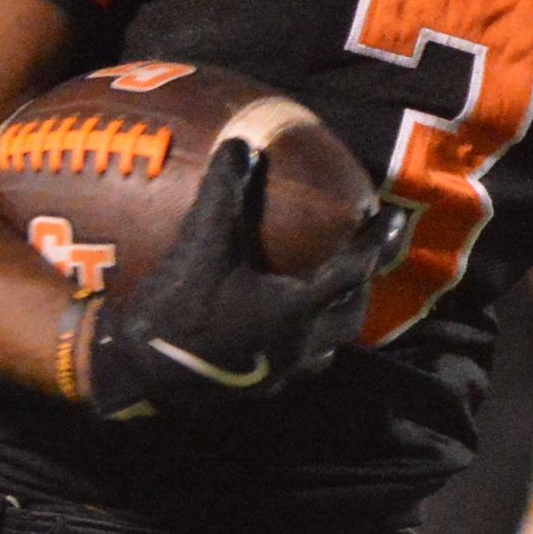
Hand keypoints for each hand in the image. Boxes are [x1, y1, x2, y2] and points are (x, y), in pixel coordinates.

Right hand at [73, 139, 410, 420]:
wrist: (139, 377)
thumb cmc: (178, 311)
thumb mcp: (200, 246)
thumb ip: (224, 194)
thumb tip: (241, 143)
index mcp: (296, 310)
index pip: (353, 271)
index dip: (377, 243)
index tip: (393, 220)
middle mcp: (297, 346)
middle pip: (350, 317)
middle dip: (361, 287)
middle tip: (360, 259)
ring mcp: (277, 374)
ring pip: (326, 348)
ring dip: (333, 319)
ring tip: (325, 294)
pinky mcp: (254, 390)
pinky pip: (294, 365)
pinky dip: (299, 342)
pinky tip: (276, 327)